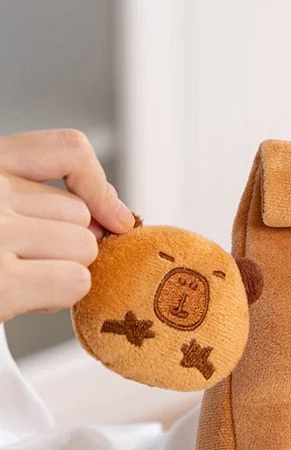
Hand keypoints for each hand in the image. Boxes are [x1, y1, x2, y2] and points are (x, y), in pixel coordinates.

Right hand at [0, 129, 135, 322]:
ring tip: (13, 280)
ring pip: (84, 249)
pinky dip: (59, 296)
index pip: (70, 150)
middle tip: (19, 263)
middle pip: (81, 216)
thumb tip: (119, 218)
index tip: (109, 218)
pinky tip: (21, 299)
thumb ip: (40, 200)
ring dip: (61, 272)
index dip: (97, 186)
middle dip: (64, 246)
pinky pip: (75, 280)